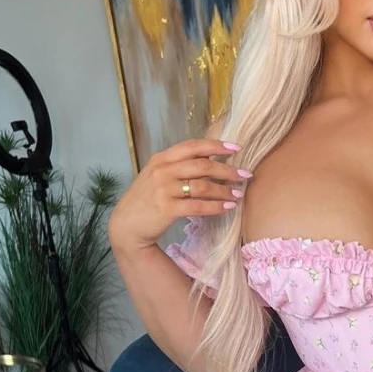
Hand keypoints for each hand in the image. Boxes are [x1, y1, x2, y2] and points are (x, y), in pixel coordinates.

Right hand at [107, 138, 249, 252]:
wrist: (127, 225)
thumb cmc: (147, 200)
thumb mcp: (158, 176)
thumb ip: (179, 166)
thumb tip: (211, 160)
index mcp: (161, 159)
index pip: (192, 146)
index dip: (216, 146)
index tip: (236, 148)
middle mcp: (162, 171)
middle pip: (202, 165)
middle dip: (228, 170)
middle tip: (245, 175)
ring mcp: (163, 190)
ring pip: (202, 186)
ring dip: (224, 190)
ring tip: (238, 195)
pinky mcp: (167, 209)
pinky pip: (198, 206)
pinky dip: (215, 207)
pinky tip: (227, 208)